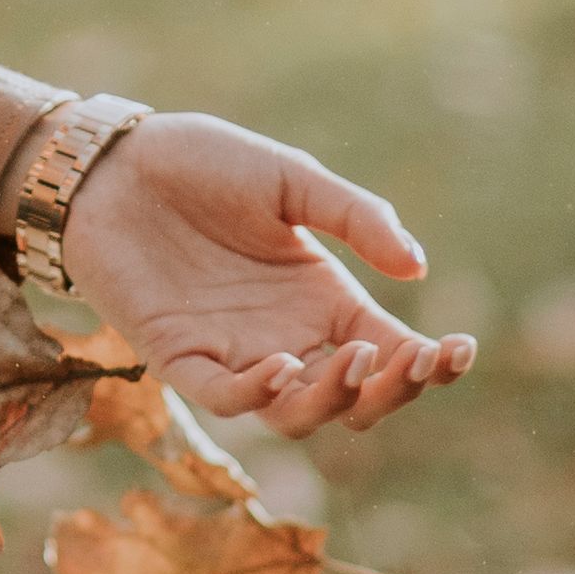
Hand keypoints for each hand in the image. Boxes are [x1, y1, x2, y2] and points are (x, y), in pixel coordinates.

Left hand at [57, 113, 474, 431]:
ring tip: (354, 358)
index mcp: (323, 299)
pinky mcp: (178, 357)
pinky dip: (256, 394)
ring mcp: (234, 353)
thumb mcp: (290, 179)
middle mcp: (286, 337)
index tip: (461, 350)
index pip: (392, 351)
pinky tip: (281, 366)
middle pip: (355, 397)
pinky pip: (224, 398)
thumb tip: (417, 268)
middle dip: (392, 390)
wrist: (114, 161)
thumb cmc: (201, 163)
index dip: (432, 364)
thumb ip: (355, 218)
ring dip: (333, 398)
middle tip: (411, 359)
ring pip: (297, 412)